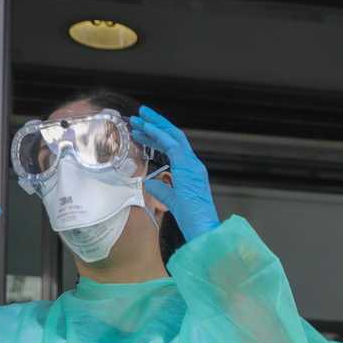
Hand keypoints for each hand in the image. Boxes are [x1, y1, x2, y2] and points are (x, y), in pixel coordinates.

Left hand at [130, 106, 219, 241]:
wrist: (202, 226)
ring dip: (155, 125)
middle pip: (175, 137)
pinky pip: (171, 145)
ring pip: (173, 136)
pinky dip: (158, 134)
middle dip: (157, 124)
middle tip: (141, 115)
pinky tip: (146, 128)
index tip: (145, 130)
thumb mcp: (171, 200)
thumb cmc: (191, 218)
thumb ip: (162, 190)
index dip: (159, 136)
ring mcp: (192, 164)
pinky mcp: (187, 166)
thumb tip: (150, 183)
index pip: (175, 148)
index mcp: (192, 171)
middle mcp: (194, 164)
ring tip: (139, 118)